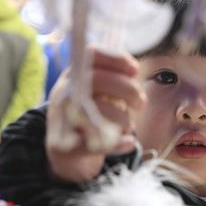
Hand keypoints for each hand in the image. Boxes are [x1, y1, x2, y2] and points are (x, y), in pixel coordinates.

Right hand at [46, 47, 146, 183]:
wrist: (65, 150)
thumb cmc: (88, 113)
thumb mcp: (95, 91)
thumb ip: (113, 78)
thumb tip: (134, 69)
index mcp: (73, 74)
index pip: (91, 55)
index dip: (116, 59)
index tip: (135, 69)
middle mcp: (64, 91)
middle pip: (98, 79)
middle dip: (128, 89)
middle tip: (141, 103)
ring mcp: (64, 118)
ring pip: (99, 111)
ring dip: (123, 119)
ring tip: (127, 124)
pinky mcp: (68, 146)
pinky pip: (99, 143)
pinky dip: (119, 144)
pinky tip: (128, 142)